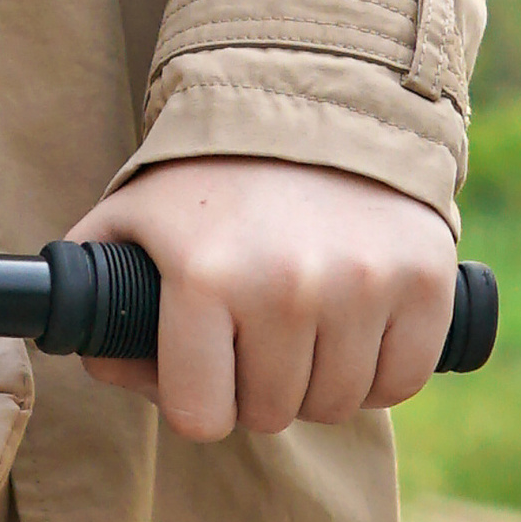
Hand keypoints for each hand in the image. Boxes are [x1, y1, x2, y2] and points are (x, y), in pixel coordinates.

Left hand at [70, 157, 456, 440]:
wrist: (310, 103)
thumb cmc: (208, 179)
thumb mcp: (130, 219)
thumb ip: (95, 295)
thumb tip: (103, 362)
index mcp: (204, 277)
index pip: (201, 418)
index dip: (198, 402)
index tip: (204, 372)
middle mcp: (286, 286)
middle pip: (271, 415)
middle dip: (257, 390)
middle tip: (254, 341)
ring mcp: (362, 284)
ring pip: (338, 404)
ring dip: (318, 383)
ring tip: (302, 331)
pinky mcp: (425, 281)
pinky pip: (402, 382)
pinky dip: (381, 372)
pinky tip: (356, 332)